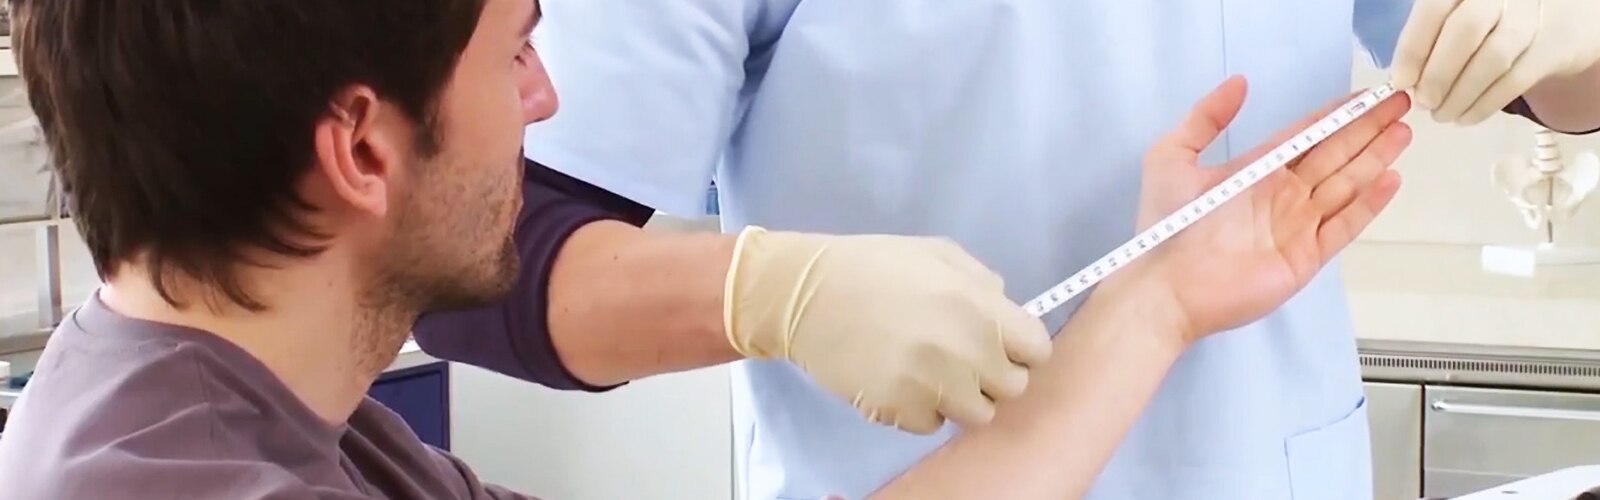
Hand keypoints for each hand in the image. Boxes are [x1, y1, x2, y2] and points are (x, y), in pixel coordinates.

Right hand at [723, 227, 1053, 433]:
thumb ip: (981, 282)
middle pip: (1012, 388)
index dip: (1021, 348)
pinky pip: (933, 425)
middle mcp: (964, 351)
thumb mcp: (936, 253)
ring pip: (977, 414)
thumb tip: (1005, 308)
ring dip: (960, 397)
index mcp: (979, 308)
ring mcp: (933, 386)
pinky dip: (921, 409)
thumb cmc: (871, 266)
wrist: (803, 296)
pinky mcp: (900, 412)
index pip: (1037, 350)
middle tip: (962, 358)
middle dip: (993, 375)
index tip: (1002, 345)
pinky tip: (899, 380)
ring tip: (929, 371)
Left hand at [1130, 76, 1411, 341]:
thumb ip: (1205, 117)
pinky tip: (1390, 179)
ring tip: (1404, 132)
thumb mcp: (1172, 156)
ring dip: (1375, 158)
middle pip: (1334, 155)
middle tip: (1401, 104)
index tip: (1367, 96)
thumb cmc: (1165, 224)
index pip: (1306, 136)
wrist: (1165, 287)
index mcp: (1254, 171)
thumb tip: (1239, 82)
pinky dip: (1368, 204)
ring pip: (1345, 184)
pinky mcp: (1305, 257)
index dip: (1337, 116)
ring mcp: (1296, 226)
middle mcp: (1280, 195)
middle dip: (1367, 129)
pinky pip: (1344, 226)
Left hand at [1390, 0, 1599, 124]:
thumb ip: (1430, 36)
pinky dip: (1485, 105)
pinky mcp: (1551, 47)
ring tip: (1442, 114)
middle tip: (1424, 102)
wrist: (1552, 18)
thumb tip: (1405, 79)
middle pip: (1466, 31)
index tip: (1401, 82)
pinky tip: (1466, 117)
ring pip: (1493, 59)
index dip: (1414, 48)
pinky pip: (1515, 80)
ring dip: (1460, 96)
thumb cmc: (1487, 18)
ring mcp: (1532, 17)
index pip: (1434, 10)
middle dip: (1438, 75)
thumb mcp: (1456, 12)